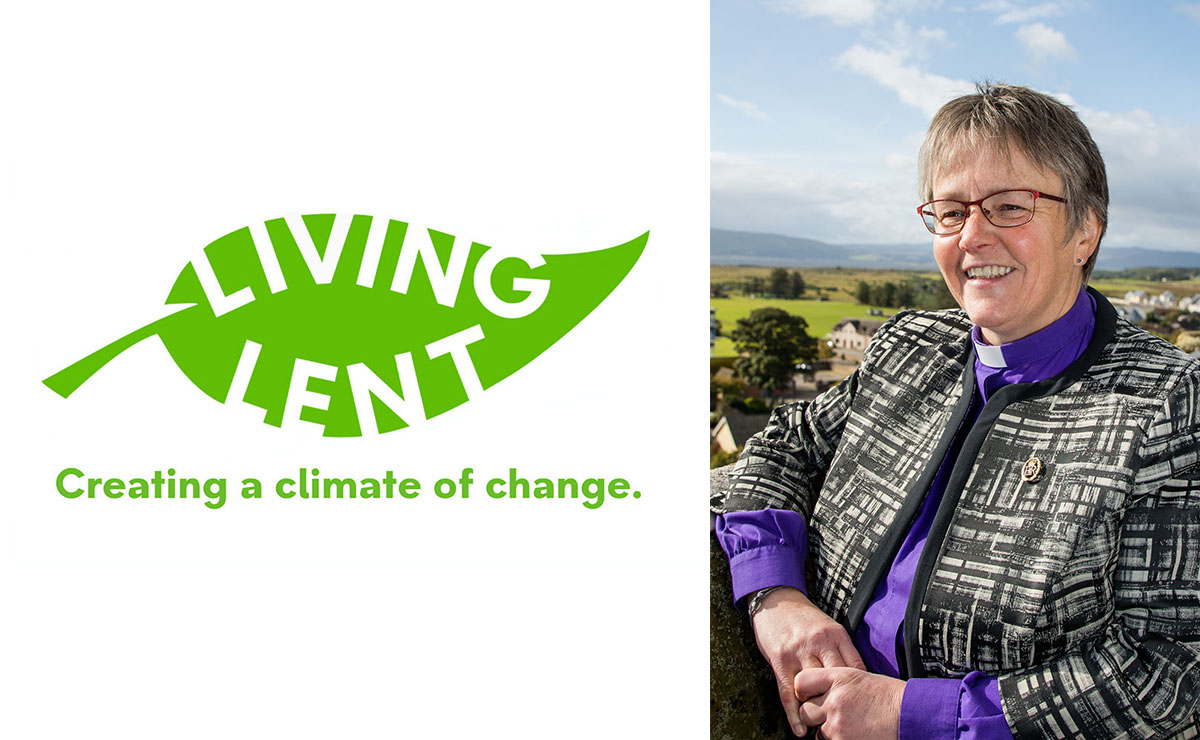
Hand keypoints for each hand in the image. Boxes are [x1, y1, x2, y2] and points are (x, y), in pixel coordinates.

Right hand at [750, 587, 865, 735]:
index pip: (856, 670)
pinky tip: (800, 730)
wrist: (776, 601)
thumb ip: (842, 650)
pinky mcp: (781, 660)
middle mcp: (820, 644)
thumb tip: (860, 679)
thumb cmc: (804, 618)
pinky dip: (794, 715)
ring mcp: (799, 652)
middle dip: (842, 704)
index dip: (861, 692)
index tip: (865, 708)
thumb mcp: (829, 628)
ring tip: (823, 730)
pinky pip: (789, 693)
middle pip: (837, 682)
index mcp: (836, 635)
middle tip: (847, 723)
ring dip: (818, 711)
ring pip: (814, 690)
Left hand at [793, 667, 904, 739]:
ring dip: (829, 731)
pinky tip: (856, 734)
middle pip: (804, 710)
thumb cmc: (888, 697)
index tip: (811, 696)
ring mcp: (837, 724)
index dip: (804, 691)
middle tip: (832, 716)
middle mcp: (834, 699)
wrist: (911, 715)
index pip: (801, 682)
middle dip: (814, 716)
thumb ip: (834, 684)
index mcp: (838, 677)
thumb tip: (815, 694)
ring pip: (817, 732)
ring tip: (853, 725)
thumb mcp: (859, 678)